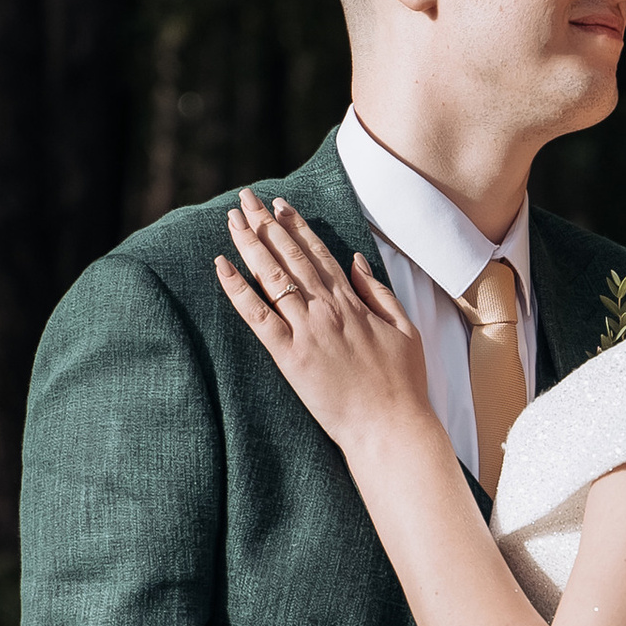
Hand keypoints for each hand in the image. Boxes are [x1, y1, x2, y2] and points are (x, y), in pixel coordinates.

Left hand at [216, 189, 431, 457]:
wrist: (391, 426)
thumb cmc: (403, 385)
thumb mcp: (404, 329)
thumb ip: (379, 292)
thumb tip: (356, 260)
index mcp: (353, 302)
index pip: (318, 253)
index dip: (296, 226)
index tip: (280, 205)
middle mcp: (327, 308)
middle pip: (290, 256)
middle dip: (266, 224)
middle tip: (246, 198)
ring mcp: (307, 330)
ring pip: (272, 277)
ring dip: (249, 244)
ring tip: (232, 219)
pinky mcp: (290, 356)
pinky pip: (256, 317)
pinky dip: (237, 290)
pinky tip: (221, 266)